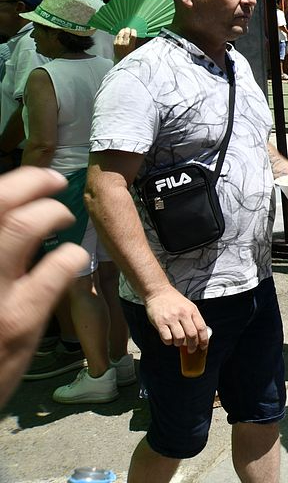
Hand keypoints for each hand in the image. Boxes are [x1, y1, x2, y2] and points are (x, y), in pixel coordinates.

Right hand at [0, 168, 88, 406]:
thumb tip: (14, 217)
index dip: (10, 183)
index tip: (26, 180)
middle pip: (0, 201)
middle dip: (30, 181)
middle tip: (53, 180)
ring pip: (23, 226)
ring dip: (50, 212)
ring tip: (61, 216)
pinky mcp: (19, 318)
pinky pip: (57, 267)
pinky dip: (69, 254)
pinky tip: (70, 257)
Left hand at [113, 27, 138, 61]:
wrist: (120, 61)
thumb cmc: (129, 56)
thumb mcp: (135, 50)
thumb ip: (136, 43)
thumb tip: (139, 37)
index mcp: (131, 45)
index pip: (133, 35)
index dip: (134, 31)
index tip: (134, 31)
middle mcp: (124, 43)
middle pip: (126, 32)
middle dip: (128, 29)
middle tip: (129, 29)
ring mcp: (118, 43)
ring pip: (120, 33)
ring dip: (123, 31)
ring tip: (124, 30)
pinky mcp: (114, 43)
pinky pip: (116, 36)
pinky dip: (119, 34)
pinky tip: (121, 34)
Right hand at [144, 286, 208, 350]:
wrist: (158, 292)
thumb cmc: (174, 301)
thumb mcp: (188, 306)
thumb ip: (193, 319)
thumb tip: (199, 336)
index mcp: (192, 310)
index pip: (201, 328)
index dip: (204, 340)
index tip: (203, 347)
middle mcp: (183, 314)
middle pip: (192, 335)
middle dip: (192, 346)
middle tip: (190, 350)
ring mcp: (171, 318)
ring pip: (179, 338)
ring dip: (179, 344)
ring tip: (178, 342)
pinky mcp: (160, 322)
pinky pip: (167, 338)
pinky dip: (169, 342)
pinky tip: (169, 339)